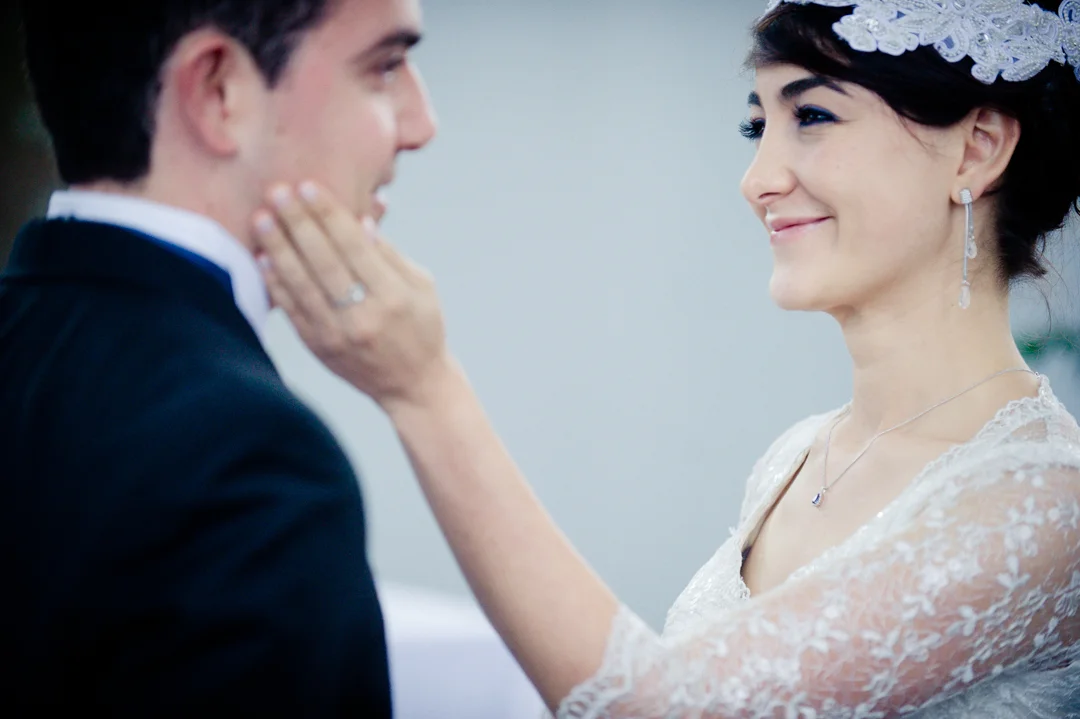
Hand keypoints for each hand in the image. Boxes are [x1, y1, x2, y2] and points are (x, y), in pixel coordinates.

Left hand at [251, 181, 453, 411]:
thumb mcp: (422, 287)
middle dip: (297, 222)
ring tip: (261, 219)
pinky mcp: (319, 348)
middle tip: (276, 192)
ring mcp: (338, 334)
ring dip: (278, 248)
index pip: (354, 245)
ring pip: (301, 284)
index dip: (329, 214)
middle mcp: (364, 316)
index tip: (308, 186)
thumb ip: (390, 254)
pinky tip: (263, 258)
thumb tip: (359, 221)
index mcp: (394, 296)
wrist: (414, 386)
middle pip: (323, 260)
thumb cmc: (421, 327)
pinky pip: (292, 310)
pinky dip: (276, 283)